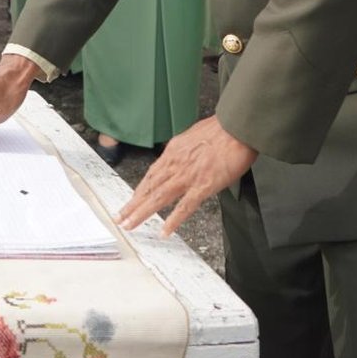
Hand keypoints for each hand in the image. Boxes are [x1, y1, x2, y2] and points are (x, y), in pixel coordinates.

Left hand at [116, 116, 256, 237]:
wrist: (236, 126)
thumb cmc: (221, 129)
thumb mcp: (193, 136)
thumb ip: (184, 150)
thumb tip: (180, 156)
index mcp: (173, 152)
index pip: (151, 175)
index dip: (139, 190)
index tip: (130, 201)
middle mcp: (176, 164)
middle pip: (149, 188)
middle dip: (132, 205)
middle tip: (119, 218)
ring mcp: (188, 176)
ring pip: (159, 198)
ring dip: (142, 213)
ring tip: (130, 225)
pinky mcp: (203, 185)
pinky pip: (185, 206)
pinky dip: (173, 220)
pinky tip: (165, 231)